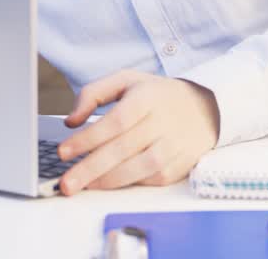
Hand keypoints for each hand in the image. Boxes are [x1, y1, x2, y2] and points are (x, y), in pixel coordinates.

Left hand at [56, 69, 219, 194]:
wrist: (204, 109)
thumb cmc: (157, 95)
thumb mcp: (126, 80)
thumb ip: (93, 93)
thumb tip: (71, 121)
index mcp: (147, 97)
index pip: (115, 121)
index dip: (88, 138)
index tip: (63, 151)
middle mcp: (162, 122)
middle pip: (122, 149)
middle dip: (89, 169)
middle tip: (66, 183)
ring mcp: (173, 146)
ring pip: (137, 169)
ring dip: (107, 181)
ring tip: (84, 186)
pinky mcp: (179, 165)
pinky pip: (150, 179)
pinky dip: (129, 183)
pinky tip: (110, 183)